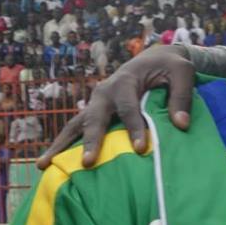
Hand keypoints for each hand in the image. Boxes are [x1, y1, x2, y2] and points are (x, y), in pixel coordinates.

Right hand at [39, 45, 194, 166]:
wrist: (154, 59)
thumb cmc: (170, 66)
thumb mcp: (182, 72)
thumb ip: (181, 96)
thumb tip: (181, 124)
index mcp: (126, 82)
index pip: (129, 108)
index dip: (134, 128)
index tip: (140, 149)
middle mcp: (105, 92)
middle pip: (94, 118)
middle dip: (91, 141)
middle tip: (88, 163)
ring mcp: (95, 103)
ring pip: (75, 125)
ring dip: (60, 145)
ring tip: (43, 165)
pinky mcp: (94, 112)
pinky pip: (76, 130)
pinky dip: (63, 146)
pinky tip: (50, 165)